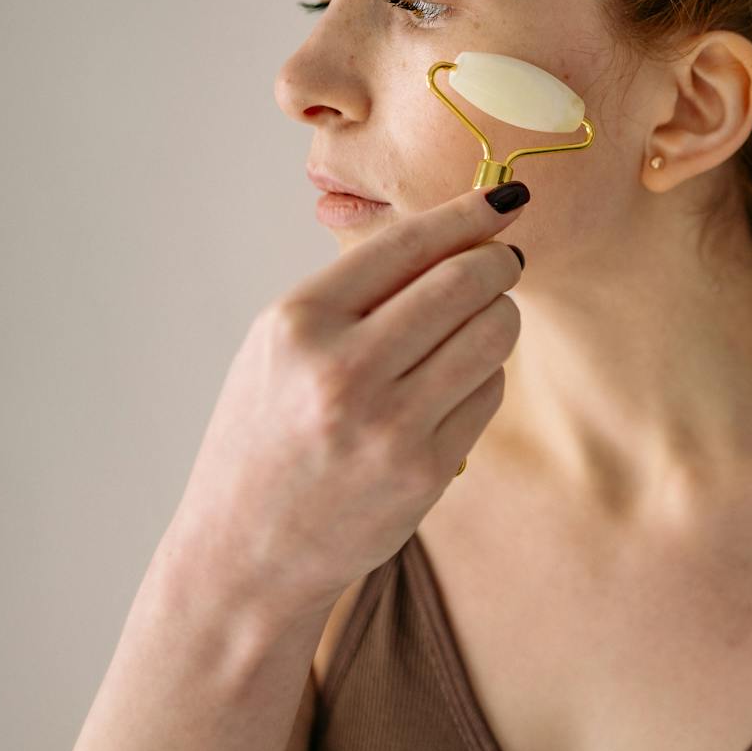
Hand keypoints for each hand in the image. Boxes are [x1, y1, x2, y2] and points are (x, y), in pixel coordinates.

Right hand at [159, 181, 530, 625]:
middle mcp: (343, 370)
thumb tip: (455, 236)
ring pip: (492, 333)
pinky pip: (488, 391)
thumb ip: (356, 293)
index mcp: (298, 324)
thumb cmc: (267, 436)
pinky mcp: (427, 469)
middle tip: (505, 259)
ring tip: (483, 318)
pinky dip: (486, 375)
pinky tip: (456, 382)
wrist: (246, 552)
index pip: (406, 245)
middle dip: (498, 261)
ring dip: (502, 314)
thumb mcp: (281, 349)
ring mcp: (390, 424)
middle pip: (464, 282)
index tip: (506, 198)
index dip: (468, 214)